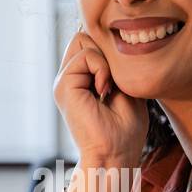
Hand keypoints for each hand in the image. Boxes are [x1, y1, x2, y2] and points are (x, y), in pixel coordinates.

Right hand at [53, 29, 147, 168]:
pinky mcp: (64, 86)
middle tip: (114, 80)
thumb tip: (114, 39)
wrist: (115, 156)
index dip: (108, 50)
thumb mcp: (127, 90)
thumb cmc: (126, 131)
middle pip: (83, 36)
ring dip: (104, 61)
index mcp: (82, 80)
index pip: (90, 42)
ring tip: (109, 87)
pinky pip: (84, 54)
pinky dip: (101, 68)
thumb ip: (118, 66)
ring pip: (82, 39)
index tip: (119, 79)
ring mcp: (64, 82)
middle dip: (104, 50)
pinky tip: (104, 90)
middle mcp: (70, 80)